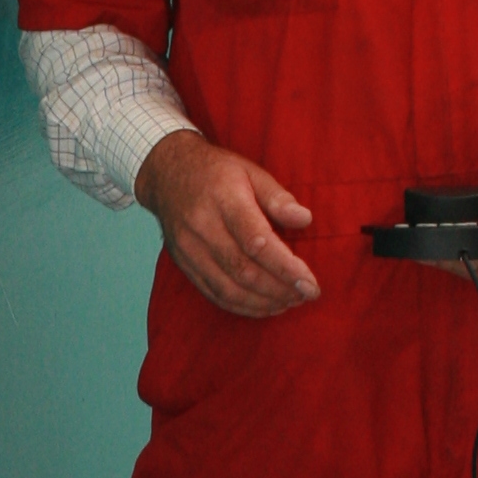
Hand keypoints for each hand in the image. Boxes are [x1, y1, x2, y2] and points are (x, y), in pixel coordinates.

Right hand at [134, 130, 318, 316]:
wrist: (167, 174)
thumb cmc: (216, 172)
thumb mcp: (250, 171)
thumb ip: (277, 197)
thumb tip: (305, 219)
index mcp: (224, 199)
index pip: (257, 242)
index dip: (286, 268)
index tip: (310, 283)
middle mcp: (203, 227)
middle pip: (244, 270)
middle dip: (280, 289)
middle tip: (306, 295)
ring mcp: (189, 249)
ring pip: (228, 288)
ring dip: (263, 302)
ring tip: (290, 302)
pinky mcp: (184, 264)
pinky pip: (214, 293)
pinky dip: (242, 306)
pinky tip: (265, 306)